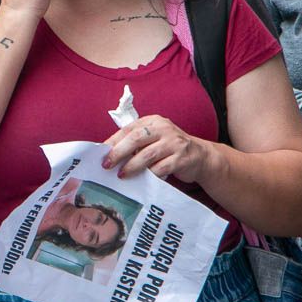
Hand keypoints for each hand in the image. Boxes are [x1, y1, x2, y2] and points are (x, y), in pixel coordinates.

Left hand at [103, 115, 219, 182]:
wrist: (200, 156)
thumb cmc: (169, 149)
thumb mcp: (153, 139)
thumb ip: (136, 143)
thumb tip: (109, 155)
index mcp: (152, 121)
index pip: (128, 129)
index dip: (113, 142)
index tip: (101, 154)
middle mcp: (163, 128)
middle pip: (136, 139)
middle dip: (118, 153)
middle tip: (107, 165)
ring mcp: (174, 142)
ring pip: (147, 154)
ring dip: (132, 166)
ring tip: (122, 175)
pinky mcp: (182, 158)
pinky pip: (161, 168)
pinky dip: (150, 174)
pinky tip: (143, 180)